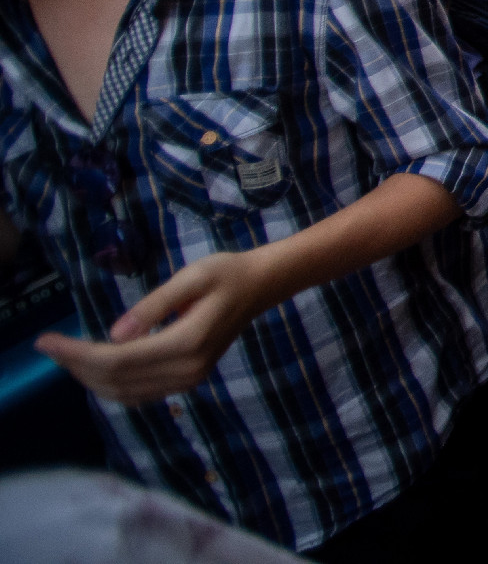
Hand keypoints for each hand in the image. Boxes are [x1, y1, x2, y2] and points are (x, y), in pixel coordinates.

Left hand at [37, 250, 269, 405]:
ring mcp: (189, 379)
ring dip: (90, 378)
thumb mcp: (190, 277)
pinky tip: (96, 366)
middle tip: (50, 346)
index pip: (118, 359)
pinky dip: (110, 384)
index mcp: (187, 343)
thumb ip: (153, 306)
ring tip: (66, 355)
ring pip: (124, 391)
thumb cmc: (226, 273)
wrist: (261, 287)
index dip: (77, 354)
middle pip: (116, 380)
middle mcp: (187, 369)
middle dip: (77, 366)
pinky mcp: (188, 380)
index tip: (46, 342)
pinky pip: (138, 393)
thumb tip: (114, 335)